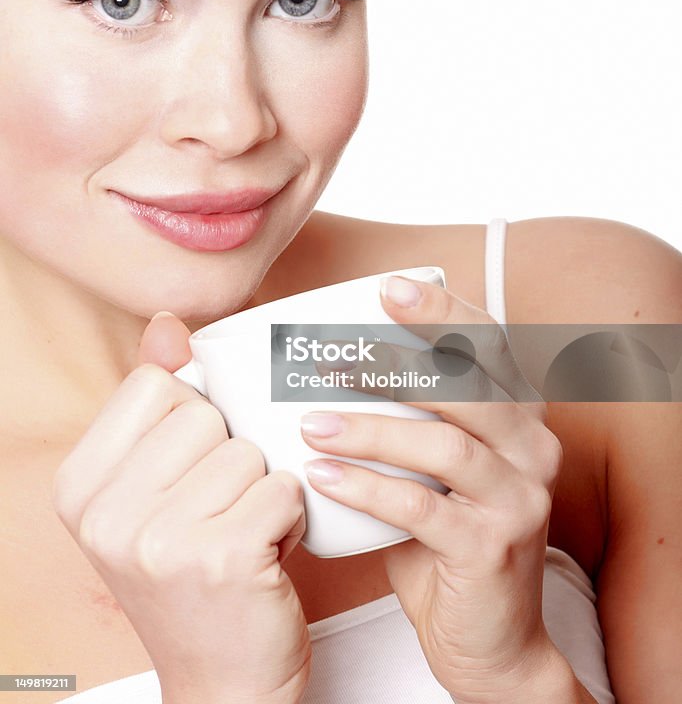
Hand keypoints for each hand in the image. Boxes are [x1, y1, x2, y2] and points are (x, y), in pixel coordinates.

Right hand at [51, 312, 310, 703]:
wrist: (220, 683)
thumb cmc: (191, 576)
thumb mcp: (152, 488)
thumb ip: (156, 402)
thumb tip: (167, 324)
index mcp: (80, 486)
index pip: (157, 385)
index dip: (192, 419)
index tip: (188, 472)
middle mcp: (107, 514)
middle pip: (206, 414)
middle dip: (231, 457)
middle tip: (218, 513)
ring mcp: (160, 539)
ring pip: (250, 450)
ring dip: (262, 489)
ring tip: (242, 533)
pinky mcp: (221, 558)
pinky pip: (284, 486)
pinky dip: (290, 517)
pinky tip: (266, 554)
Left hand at [300, 275, 563, 703]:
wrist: (489, 638)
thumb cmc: (446, 538)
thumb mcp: (432, 469)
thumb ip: (402, 419)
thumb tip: (319, 368)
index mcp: (520, 415)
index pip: (489, 344)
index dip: (442, 312)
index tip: (387, 288)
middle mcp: (533, 447)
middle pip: (468, 384)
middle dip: (396, 360)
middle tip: (329, 353)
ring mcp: (520, 497)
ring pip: (442, 444)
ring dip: (370, 429)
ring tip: (310, 422)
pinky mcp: (493, 546)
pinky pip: (422, 507)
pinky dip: (367, 487)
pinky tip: (322, 475)